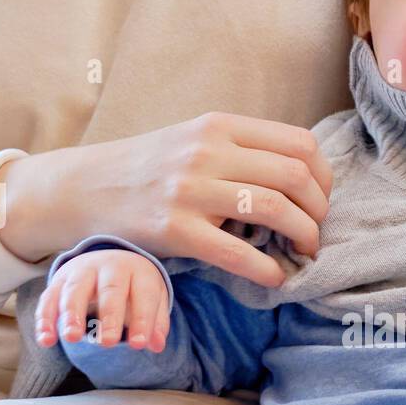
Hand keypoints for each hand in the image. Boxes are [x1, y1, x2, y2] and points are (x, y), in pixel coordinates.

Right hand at [0, 111, 332, 286]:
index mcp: (218, 126)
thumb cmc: (147, 170)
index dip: (323, 177)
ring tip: (303, 252)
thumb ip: (240, 151)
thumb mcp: (193, 141)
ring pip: (275, 209)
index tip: (320, 200)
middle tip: (315, 232)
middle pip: (296, 176)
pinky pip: (239, 254)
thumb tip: (302, 179)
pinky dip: (268, 270)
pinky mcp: (175, 231)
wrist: (82, 189)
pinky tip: (275, 277)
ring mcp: (190, 191)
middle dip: (319, 210)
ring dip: (303, 237)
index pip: (299, 143)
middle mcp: (207, 152)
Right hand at [35, 249, 171, 351]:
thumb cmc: (134, 287)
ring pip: (75, 290)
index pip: (143, 294)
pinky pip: (49, 299)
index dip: (142, 320)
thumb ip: (156, 321)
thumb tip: (156, 345)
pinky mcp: (58, 281)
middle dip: (109, 316)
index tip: (138, 344)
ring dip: (71, 314)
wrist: (108, 260)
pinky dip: (45, 320)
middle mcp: (108, 267)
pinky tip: (46, 340)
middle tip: (108, 343)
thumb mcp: (152, 298)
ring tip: (72, 338)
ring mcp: (80, 272)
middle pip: (110, 289)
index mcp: (137, 270)